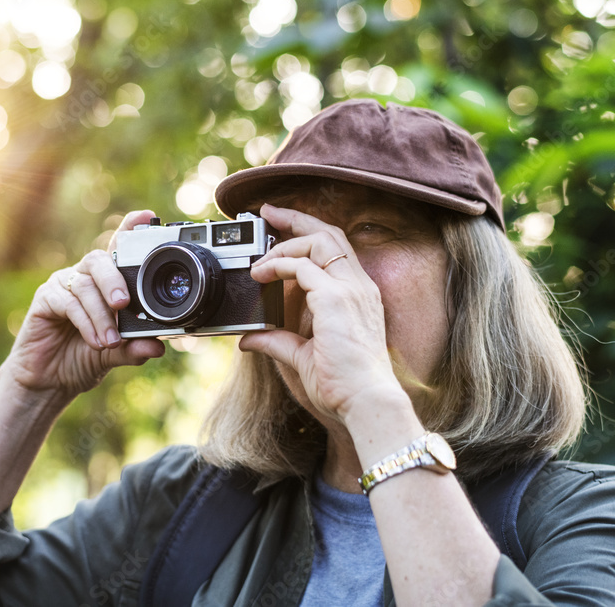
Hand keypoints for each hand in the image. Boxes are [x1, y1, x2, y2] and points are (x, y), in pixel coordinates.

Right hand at [2, 210, 164, 397]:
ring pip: (84, 285)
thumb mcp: (115, 354)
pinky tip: (94, 341)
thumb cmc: (84, 358)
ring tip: (110, 340)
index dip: (130, 229)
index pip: (118, 249)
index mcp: (106, 282)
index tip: (147, 216)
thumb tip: (157, 347)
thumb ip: (134, 348)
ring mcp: (63, 285)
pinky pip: (66, 302)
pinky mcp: (45, 299)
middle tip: (124, 303)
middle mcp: (84, 277)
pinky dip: (84, 322)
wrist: (51, 381)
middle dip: (114, 279)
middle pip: (99, 260)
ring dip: (101, 314)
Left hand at [238, 203, 403, 424]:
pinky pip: (303, 267)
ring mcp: (350, 290)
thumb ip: (278, 342)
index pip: (336, 248)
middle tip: (266, 212)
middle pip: (330, 233)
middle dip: (296, 218)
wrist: (366, 402)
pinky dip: (278, 264)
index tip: (280, 224)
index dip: (308, 231)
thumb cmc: (344, 385)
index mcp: (358, 296)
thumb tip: (248, 340)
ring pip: (319, 241)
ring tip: (259, 257)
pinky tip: (260, 274)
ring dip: (284, 242)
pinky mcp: (336, 300)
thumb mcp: (303, 357)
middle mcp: (359, 287)